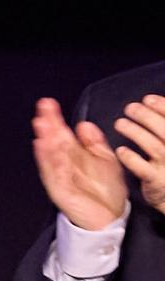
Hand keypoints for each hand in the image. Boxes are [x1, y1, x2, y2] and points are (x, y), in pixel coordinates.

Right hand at [30, 98, 127, 229]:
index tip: (49, 104)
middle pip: (53, 140)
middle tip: (43, 108)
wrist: (109, 218)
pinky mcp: (60, 189)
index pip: (62, 133)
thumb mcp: (106, 161)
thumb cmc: (105, 191)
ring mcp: (60, 176)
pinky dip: (47, 159)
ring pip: (50, 154)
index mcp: (74, 155)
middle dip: (48, 124)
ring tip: (41, 123)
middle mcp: (64, 163)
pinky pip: (51, 172)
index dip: (55, 119)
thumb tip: (84, 125)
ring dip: (45, 138)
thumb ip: (95, 143)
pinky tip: (42, 146)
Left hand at [113, 96, 164, 214]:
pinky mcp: (157, 181)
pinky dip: (131, 158)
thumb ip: (163, 125)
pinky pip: (143, 169)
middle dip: (147, 117)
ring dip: (135, 132)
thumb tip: (152, 102)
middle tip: (130, 108)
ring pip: (155, 147)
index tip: (148, 99)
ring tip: (120, 123)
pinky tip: (121, 150)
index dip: (163, 107)